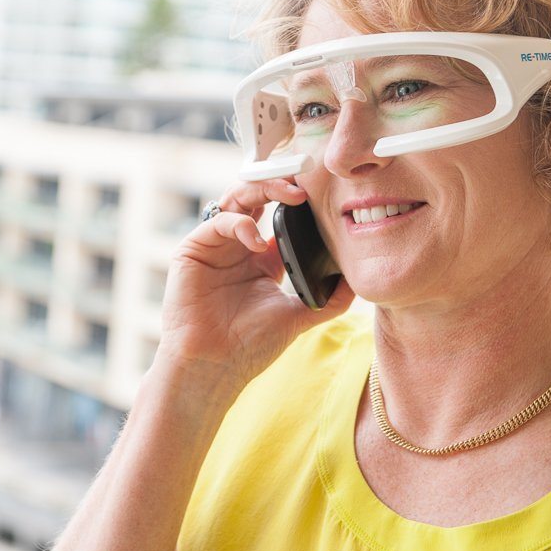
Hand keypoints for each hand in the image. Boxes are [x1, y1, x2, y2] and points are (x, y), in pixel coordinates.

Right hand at [157, 178, 354, 389]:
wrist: (214, 366)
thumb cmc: (249, 346)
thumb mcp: (298, 316)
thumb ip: (328, 298)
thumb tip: (357, 281)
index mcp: (261, 258)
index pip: (279, 215)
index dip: (297, 202)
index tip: (323, 194)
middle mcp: (237, 246)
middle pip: (257, 198)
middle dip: (281, 185)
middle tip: (306, 187)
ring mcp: (214, 245)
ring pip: (236, 199)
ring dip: (263, 190)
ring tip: (290, 197)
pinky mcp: (192, 249)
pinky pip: (217, 221)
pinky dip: (240, 224)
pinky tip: (256, 243)